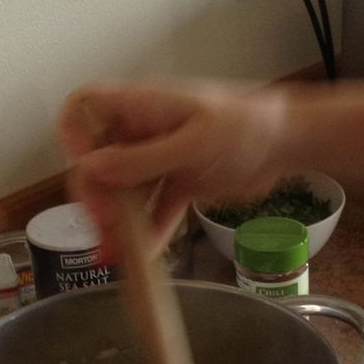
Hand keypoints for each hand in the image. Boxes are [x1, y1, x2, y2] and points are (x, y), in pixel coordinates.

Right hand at [59, 81, 290, 256]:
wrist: (289, 141)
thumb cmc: (247, 126)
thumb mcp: (192, 144)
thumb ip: (142, 160)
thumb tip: (90, 168)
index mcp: (142, 106)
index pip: (86, 106)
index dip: (73, 134)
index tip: (82, 168)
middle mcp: (144, 130)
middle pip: (98, 158)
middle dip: (95, 194)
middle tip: (106, 226)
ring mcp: (160, 158)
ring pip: (123, 190)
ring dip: (116, 222)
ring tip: (115, 255)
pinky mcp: (180, 183)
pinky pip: (154, 209)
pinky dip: (147, 232)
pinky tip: (141, 258)